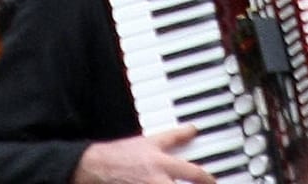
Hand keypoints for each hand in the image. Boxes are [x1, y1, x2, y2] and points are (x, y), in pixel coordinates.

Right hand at [72, 126, 214, 183]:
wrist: (95, 167)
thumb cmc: (122, 155)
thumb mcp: (150, 141)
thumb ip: (174, 137)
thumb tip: (192, 129)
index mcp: (162, 165)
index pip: (194, 174)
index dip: (207, 179)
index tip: (212, 181)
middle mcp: (156, 181)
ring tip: (180, 183)